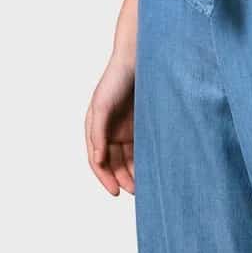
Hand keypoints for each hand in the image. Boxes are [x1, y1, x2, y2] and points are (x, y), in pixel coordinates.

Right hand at [85, 53, 135, 195]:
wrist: (140, 60)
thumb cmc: (116, 80)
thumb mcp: (101, 106)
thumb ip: (97, 133)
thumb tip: (97, 160)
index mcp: (97, 130)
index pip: (98, 161)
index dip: (105, 178)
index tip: (116, 192)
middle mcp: (111, 132)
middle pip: (115, 164)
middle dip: (123, 179)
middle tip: (135, 192)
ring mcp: (127, 130)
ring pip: (130, 159)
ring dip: (135, 174)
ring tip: (146, 186)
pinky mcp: (144, 126)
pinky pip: (144, 149)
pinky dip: (146, 161)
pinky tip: (154, 170)